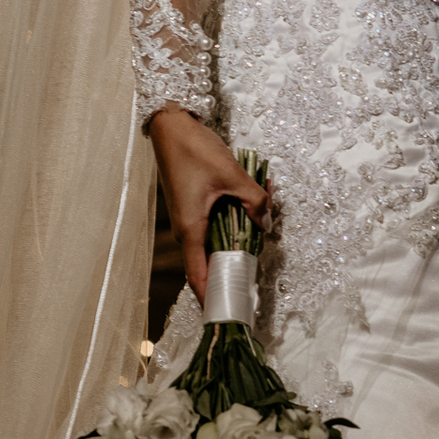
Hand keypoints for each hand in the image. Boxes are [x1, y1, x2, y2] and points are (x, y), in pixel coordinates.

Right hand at [148, 107, 270, 304]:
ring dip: (239, 232)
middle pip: (212, 258)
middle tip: (261, 262)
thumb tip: (267, 224)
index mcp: (190, 229)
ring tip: (264, 213)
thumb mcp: (232, 175)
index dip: (212, 296)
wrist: (171, 126)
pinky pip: (215, 222)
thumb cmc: (195, 151)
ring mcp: (189, 217)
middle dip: (237, 260)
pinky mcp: (193, 205)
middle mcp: (186, 228)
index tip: (226, 313)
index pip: (199, 275)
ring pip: (217, 237)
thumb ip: (253, 201)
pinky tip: (253, 199)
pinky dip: (233, 216)